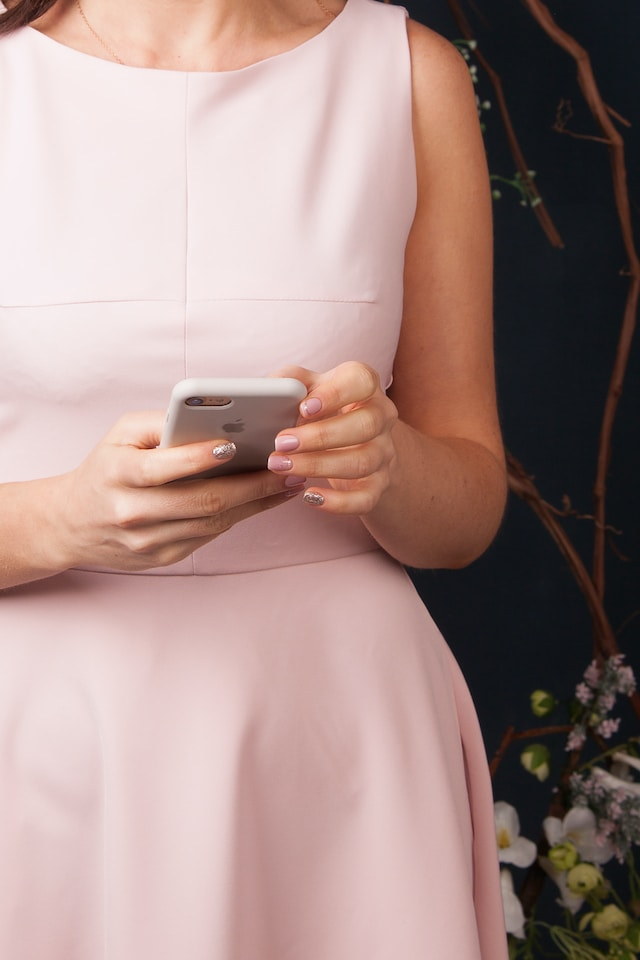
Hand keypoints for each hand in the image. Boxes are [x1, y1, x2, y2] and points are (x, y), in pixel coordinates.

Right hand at [47, 411, 304, 571]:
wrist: (73, 524)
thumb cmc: (107, 467)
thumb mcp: (120, 435)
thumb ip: (162, 422)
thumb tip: (215, 417)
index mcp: (118, 474)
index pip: (161, 468)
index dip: (198, 458)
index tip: (232, 445)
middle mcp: (132, 512)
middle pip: (201, 501)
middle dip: (251, 484)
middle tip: (286, 466)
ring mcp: (149, 541)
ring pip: (214, 523)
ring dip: (257, 502)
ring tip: (289, 480)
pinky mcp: (165, 557)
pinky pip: (211, 536)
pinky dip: (243, 515)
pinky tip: (266, 498)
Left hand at [267, 362, 397, 513]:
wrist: (353, 444)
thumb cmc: (323, 409)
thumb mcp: (308, 388)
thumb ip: (289, 382)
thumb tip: (267, 391)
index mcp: (364, 385)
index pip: (361, 380)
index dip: (334, 394)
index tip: (304, 408)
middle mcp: (380, 417)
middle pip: (365, 425)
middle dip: (321, 436)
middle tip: (281, 443)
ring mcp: (383, 453)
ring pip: (362, 462)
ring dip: (319, 466)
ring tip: (282, 466)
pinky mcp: (378, 485)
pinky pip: (365, 498)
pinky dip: (338, 502)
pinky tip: (309, 496)